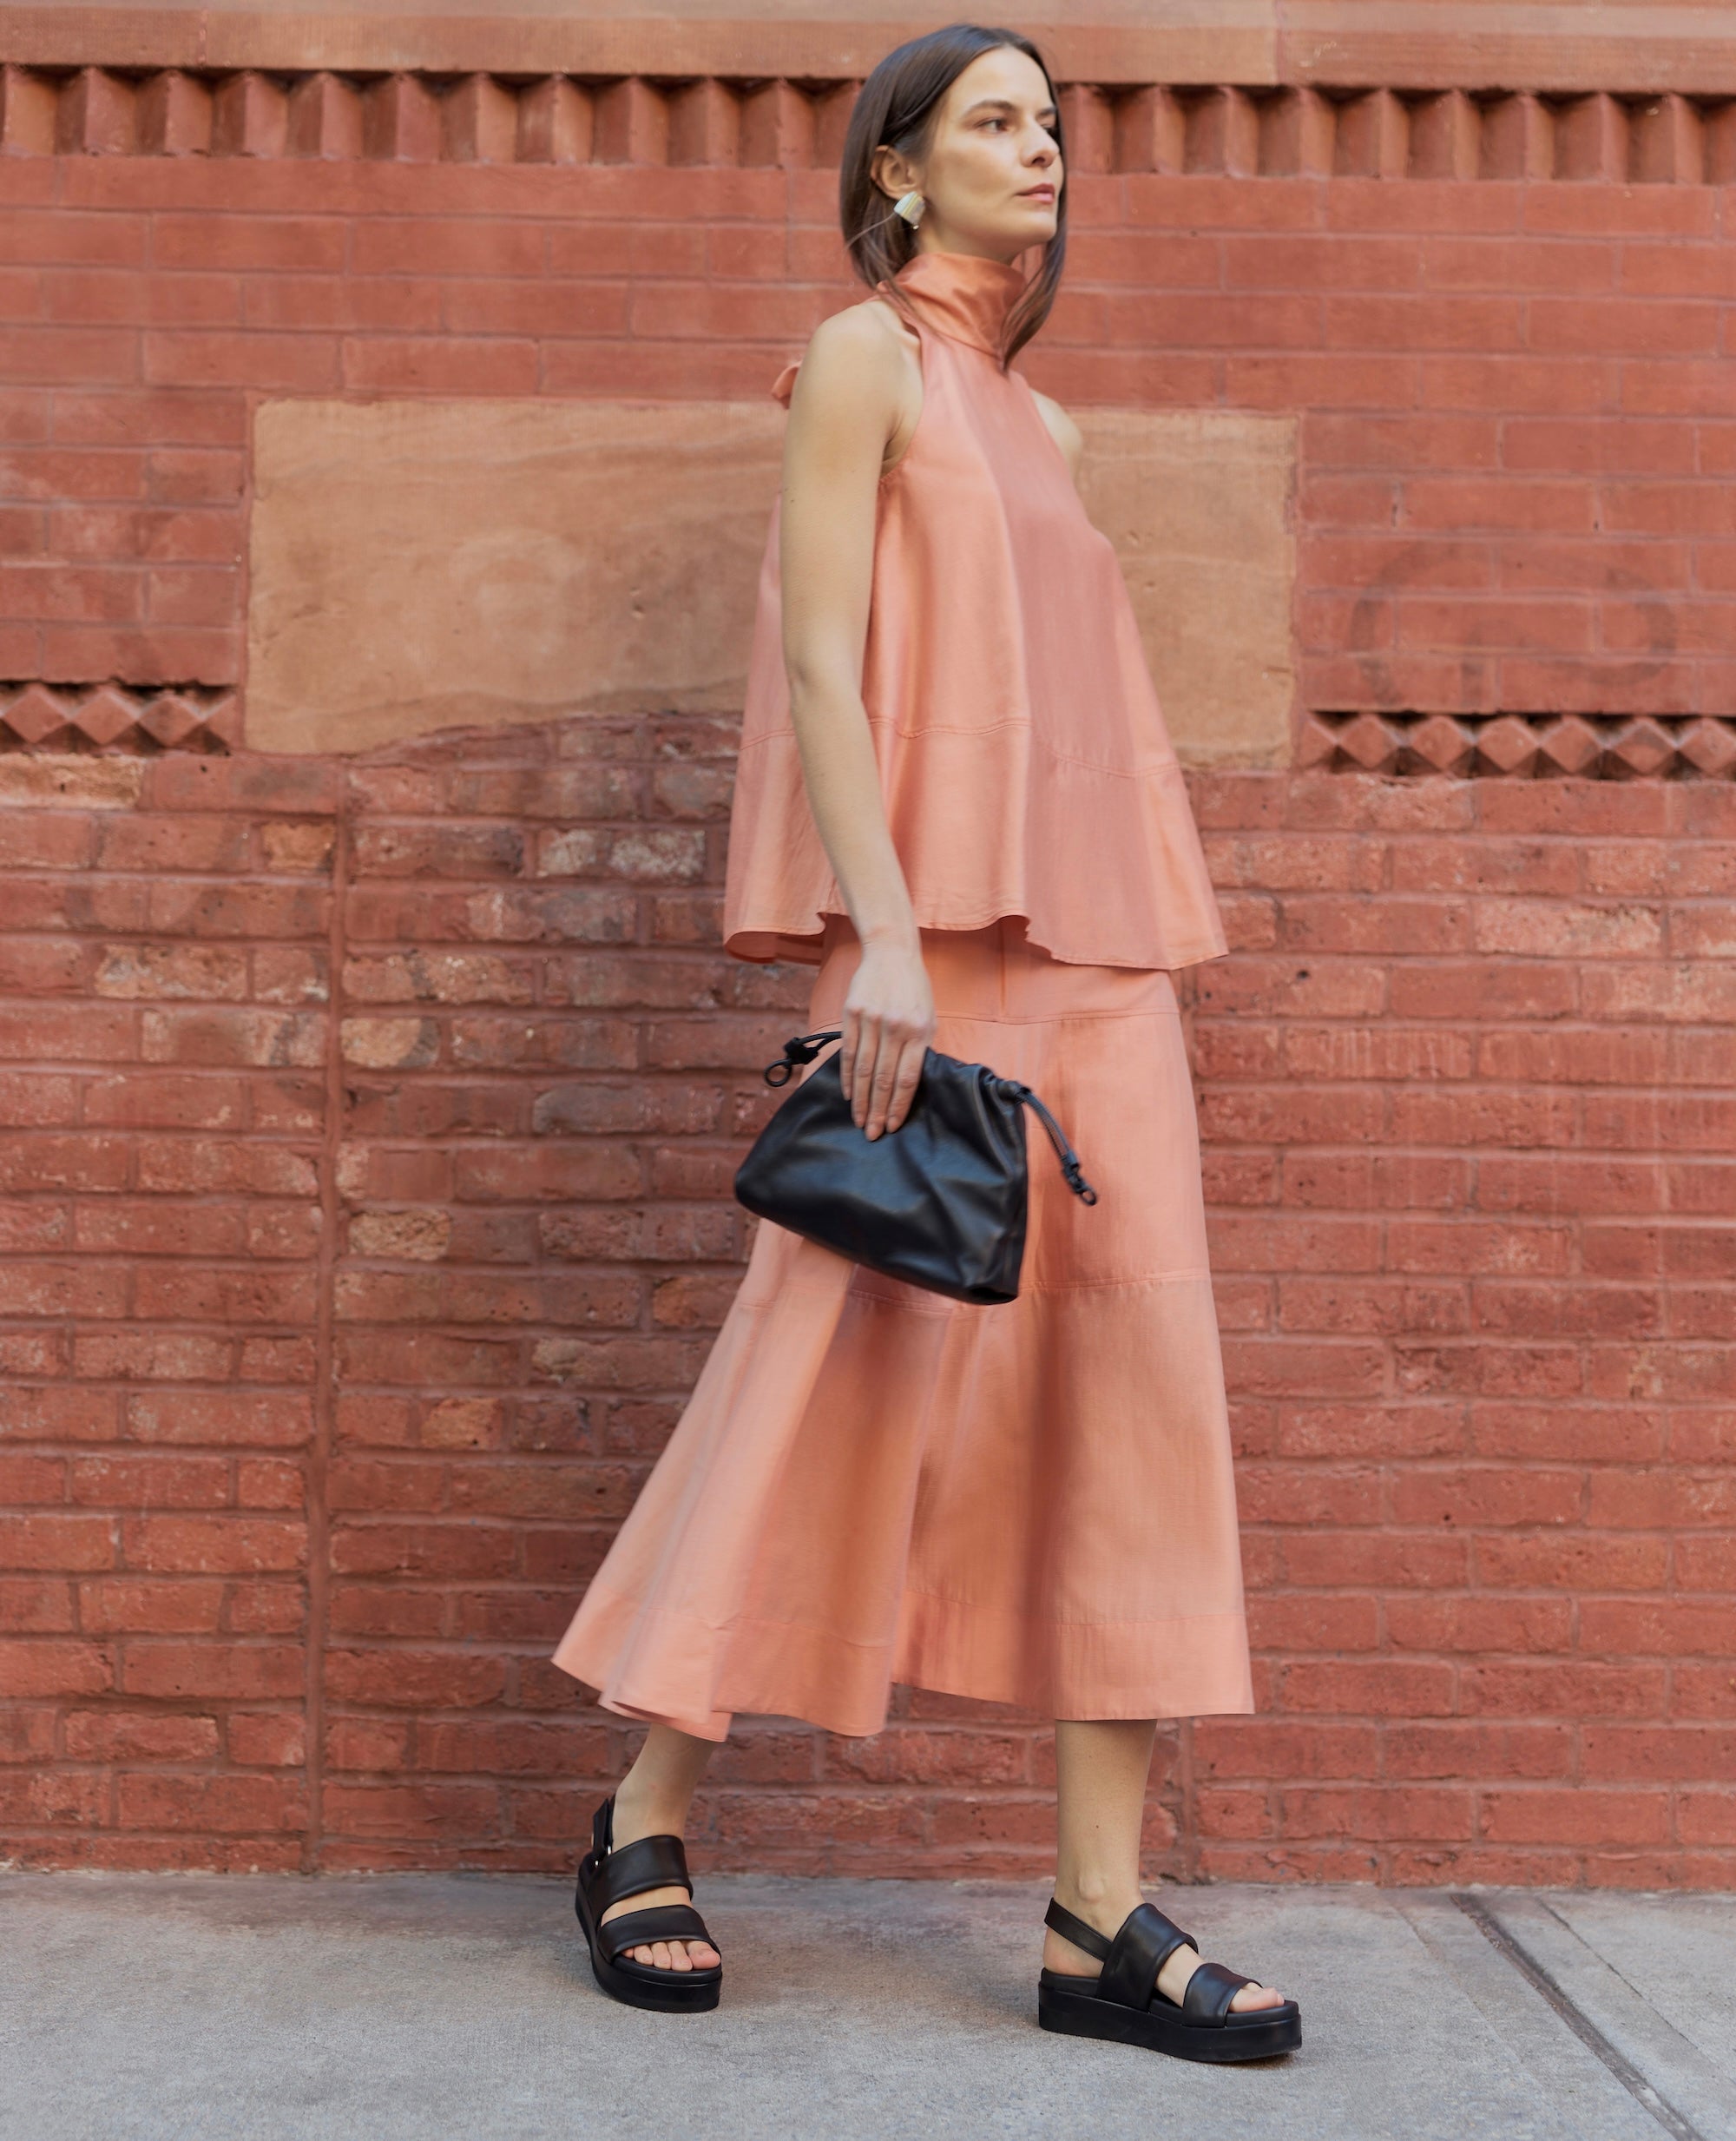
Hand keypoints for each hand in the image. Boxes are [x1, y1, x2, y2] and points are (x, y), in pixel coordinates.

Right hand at [839, 940, 933, 1138]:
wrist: (892, 953)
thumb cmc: (915, 989)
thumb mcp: (929, 1018)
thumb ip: (920, 1049)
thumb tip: (909, 1086)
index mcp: (919, 1032)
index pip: (907, 1079)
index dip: (897, 1106)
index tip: (891, 1126)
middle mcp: (895, 1028)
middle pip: (882, 1079)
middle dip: (877, 1111)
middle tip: (871, 1135)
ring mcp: (872, 1021)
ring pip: (862, 1070)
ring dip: (860, 1100)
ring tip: (858, 1120)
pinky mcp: (852, 1014)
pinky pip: (847, 1052)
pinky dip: (846, 1076)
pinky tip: (847, 1094)